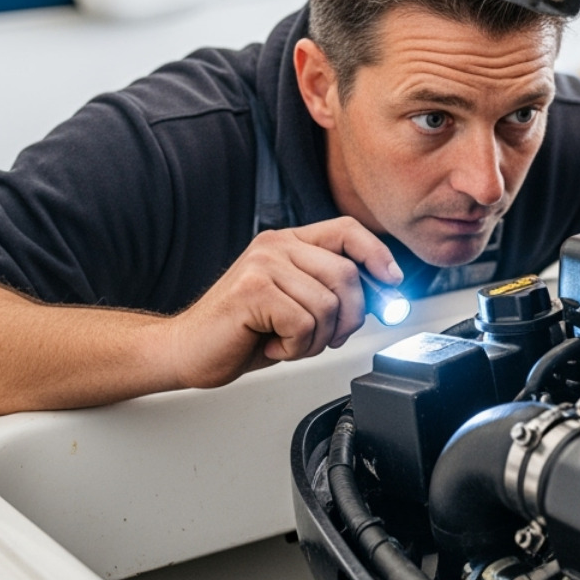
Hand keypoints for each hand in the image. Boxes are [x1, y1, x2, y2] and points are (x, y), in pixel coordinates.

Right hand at [165, 216, 401, 388]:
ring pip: (329, 305)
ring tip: (287, 341)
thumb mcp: (296, 304)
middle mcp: (276, 245)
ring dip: (316, 339)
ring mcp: (263, 265)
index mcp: (288, 243)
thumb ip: (332, 292)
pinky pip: (304, 324)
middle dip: (349, 319)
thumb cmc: (241, 331)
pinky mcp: (252, 291)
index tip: (393, 282)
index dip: (378, 255)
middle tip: (323, 338)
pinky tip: (271, 345)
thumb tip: (384, 296)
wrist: (187, 349)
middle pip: (347, 275)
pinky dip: (295, 348)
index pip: (348, 230)